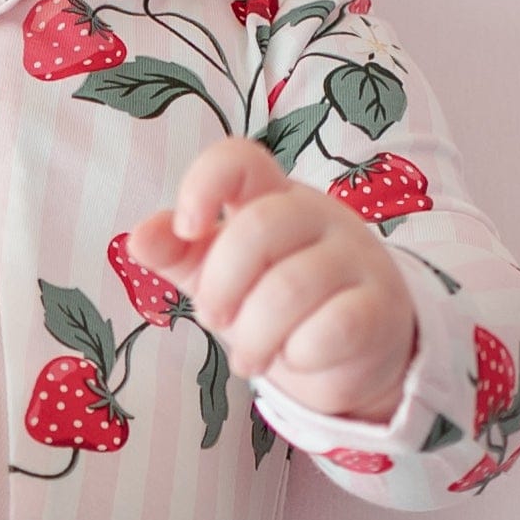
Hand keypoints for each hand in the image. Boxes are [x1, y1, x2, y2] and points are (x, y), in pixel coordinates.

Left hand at [127, 139, 417, 424]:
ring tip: (250, 358)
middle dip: (222, 287)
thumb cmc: (275, 302)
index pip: (239, 159)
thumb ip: (178, 253)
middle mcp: (318, 215)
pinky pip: (333, 327)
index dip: (204, 186)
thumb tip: (139, 237)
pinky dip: (301, 354)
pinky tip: (297, 359)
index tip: (188, 229)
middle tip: (216, 321)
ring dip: (255, 336)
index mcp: (270, 197)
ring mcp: (355, 258)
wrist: (351, 352)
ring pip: (291, 288)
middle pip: (259, 228)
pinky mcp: (380, 308)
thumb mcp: (218, 273)